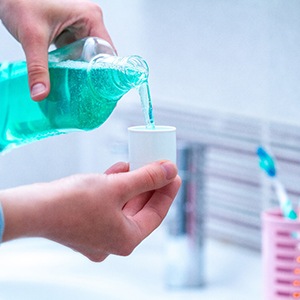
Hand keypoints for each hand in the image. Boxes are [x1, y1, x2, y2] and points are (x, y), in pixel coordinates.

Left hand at [0, 0, 114, 100]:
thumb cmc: (20, 0)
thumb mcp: (32, 37)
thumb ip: (37, 68)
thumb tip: (40, 93)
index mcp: (90, 17)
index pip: (107, 51)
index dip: (105, 71)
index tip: (101, 90)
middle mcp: (88, 22)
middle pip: (99, 56)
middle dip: (93, 74)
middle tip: (89, 94)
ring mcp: (78, 27)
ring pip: (87, 56)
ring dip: (82, 71)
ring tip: (80, 90)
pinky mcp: (68, 32)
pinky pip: (76, 53)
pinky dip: (72, 65)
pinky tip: (69, 78)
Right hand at [0, 161, 180, 261]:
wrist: (33, 209)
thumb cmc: (72, 203)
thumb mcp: (117, 186)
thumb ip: (146, 178)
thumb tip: (169, 170)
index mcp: (126, 239)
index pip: (156, 213)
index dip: (167, 191)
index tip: (175, 174)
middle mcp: (114, 240)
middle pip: (141, 208)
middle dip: (150, 185)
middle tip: (160, 167)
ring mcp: (99, 232)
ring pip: (125, 204)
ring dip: (132, 183)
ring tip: (140, 163)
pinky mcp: (87, 222)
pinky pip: (110, 203)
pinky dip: (117, 187)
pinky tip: (120, 169)